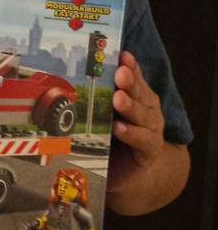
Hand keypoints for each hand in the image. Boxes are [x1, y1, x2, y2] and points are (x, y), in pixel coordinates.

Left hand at [107, 50, 189, 213]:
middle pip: (140, 94)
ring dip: (130, 106)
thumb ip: (100, 97)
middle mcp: (148, 111)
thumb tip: (79, 73)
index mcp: (139, 98)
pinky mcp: (149, 151)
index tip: (123, 55)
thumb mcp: (107, 115)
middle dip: (130, 83)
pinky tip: (120, 128)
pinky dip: (131, 134)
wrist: (128, 174)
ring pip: (142, 116)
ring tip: (118, 98)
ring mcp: (151, 131)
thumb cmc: (114, 139)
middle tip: (120, 74)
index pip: (136, 79)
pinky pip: (142, 141)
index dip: (131, 67)